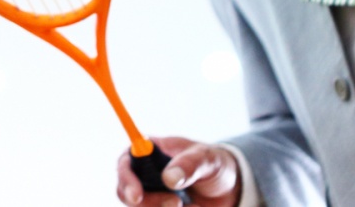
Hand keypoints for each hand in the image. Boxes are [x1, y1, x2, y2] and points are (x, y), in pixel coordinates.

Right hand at [116, 137, 242, 206]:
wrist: (229, 189)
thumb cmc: (214, 164)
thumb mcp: (207, 158)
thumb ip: (189, 165)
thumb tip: (168, 178)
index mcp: (149, 153)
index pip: (125, 164)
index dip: (127, 179)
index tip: (137, 195)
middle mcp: (145, 175)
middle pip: (127, 194)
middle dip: (149, 203)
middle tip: (176, 204)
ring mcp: (152, 196)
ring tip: (193, 206)